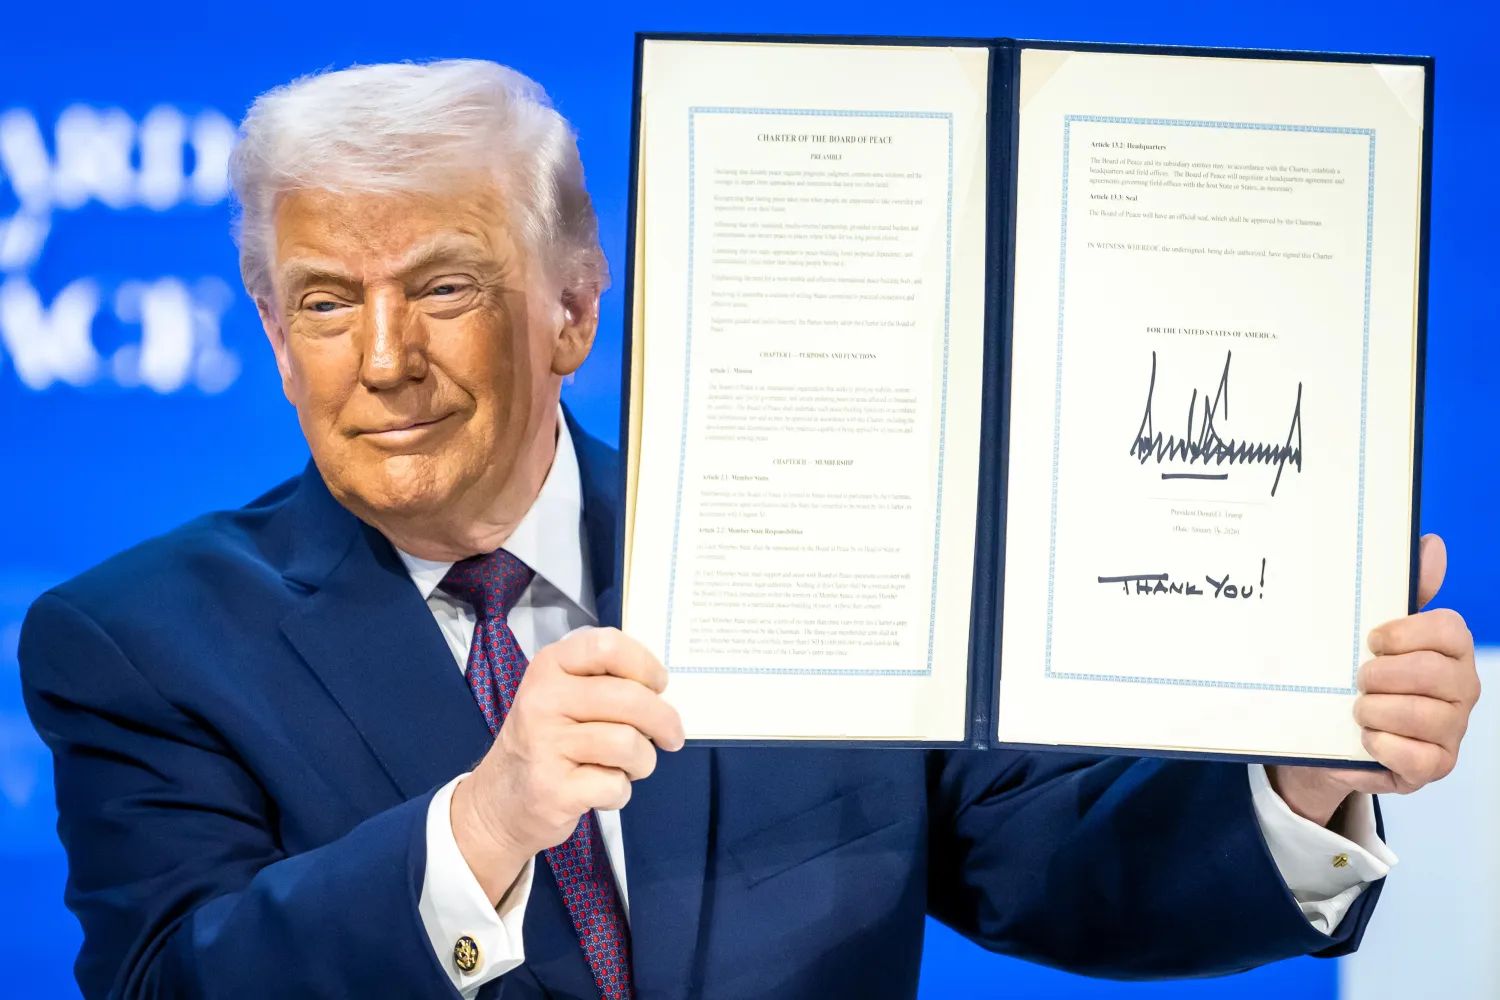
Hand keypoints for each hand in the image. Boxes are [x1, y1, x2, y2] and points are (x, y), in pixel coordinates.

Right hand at [450, 627, 684, 903]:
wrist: (498, 803)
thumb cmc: (546, 742)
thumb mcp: (563, 697)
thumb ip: (605, 683)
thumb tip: (660, 691)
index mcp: (549, 667)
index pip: (607, 646)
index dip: (645, 665)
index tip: (658, 686)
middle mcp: (543, 700)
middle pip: (630, 698)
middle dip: (664, 721)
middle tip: (672, 737)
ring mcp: (545, 745)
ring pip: (629, 744)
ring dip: (643, 761)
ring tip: (628, 766)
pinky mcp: (553, 789)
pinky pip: (615, 785)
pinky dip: (619, 792)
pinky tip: (600, 790)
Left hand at [1269, 534, 1479, 825]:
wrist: (1332, 735)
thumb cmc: (1362, 676)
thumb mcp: (1376, 634)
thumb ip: (1405, 592)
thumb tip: (1432, 545)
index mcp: (1451, 650)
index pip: (1448, 629)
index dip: (1405, 633)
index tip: (1372, 640)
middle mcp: (1462, 688)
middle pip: (1432, 672)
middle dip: (1382, 675)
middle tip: (1358, 679)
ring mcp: (1452, 729)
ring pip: (1421, 715)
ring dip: (1376, 711)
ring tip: (1357, 709)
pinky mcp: (1435, 766)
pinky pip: (1415, 756)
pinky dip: (1382, 745)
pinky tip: (1366, 738)